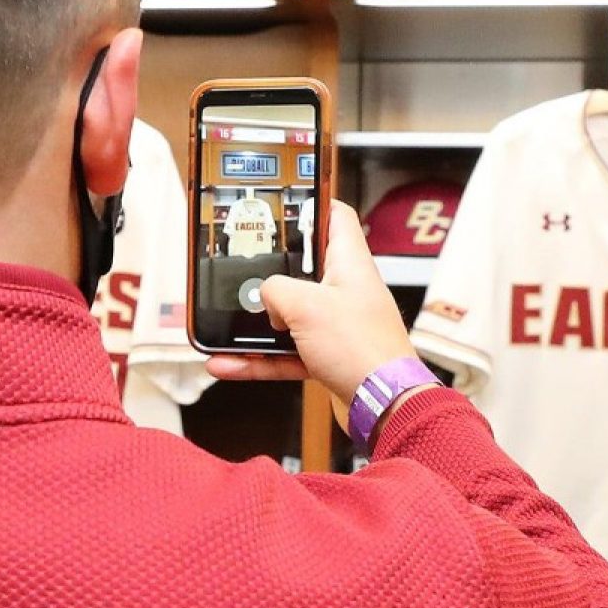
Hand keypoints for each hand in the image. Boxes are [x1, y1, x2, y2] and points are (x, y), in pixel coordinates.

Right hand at [206, 201, 417, 419]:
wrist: (384, 404)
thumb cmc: (363, 350)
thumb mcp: (306, 306)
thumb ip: (275, 289)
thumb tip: (264, 296)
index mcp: (349, 263)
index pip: (336, 217)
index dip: (312, 203)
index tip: (284, 202)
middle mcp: (345, 291)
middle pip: (304, 268)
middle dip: (270, 270)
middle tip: (241, 265)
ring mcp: (337, 325)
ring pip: (289, 316)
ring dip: (256, 323)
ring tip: (224, 323)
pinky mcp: (329, 357)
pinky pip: (286, 353)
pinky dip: (259, 358)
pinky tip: (229, 363)